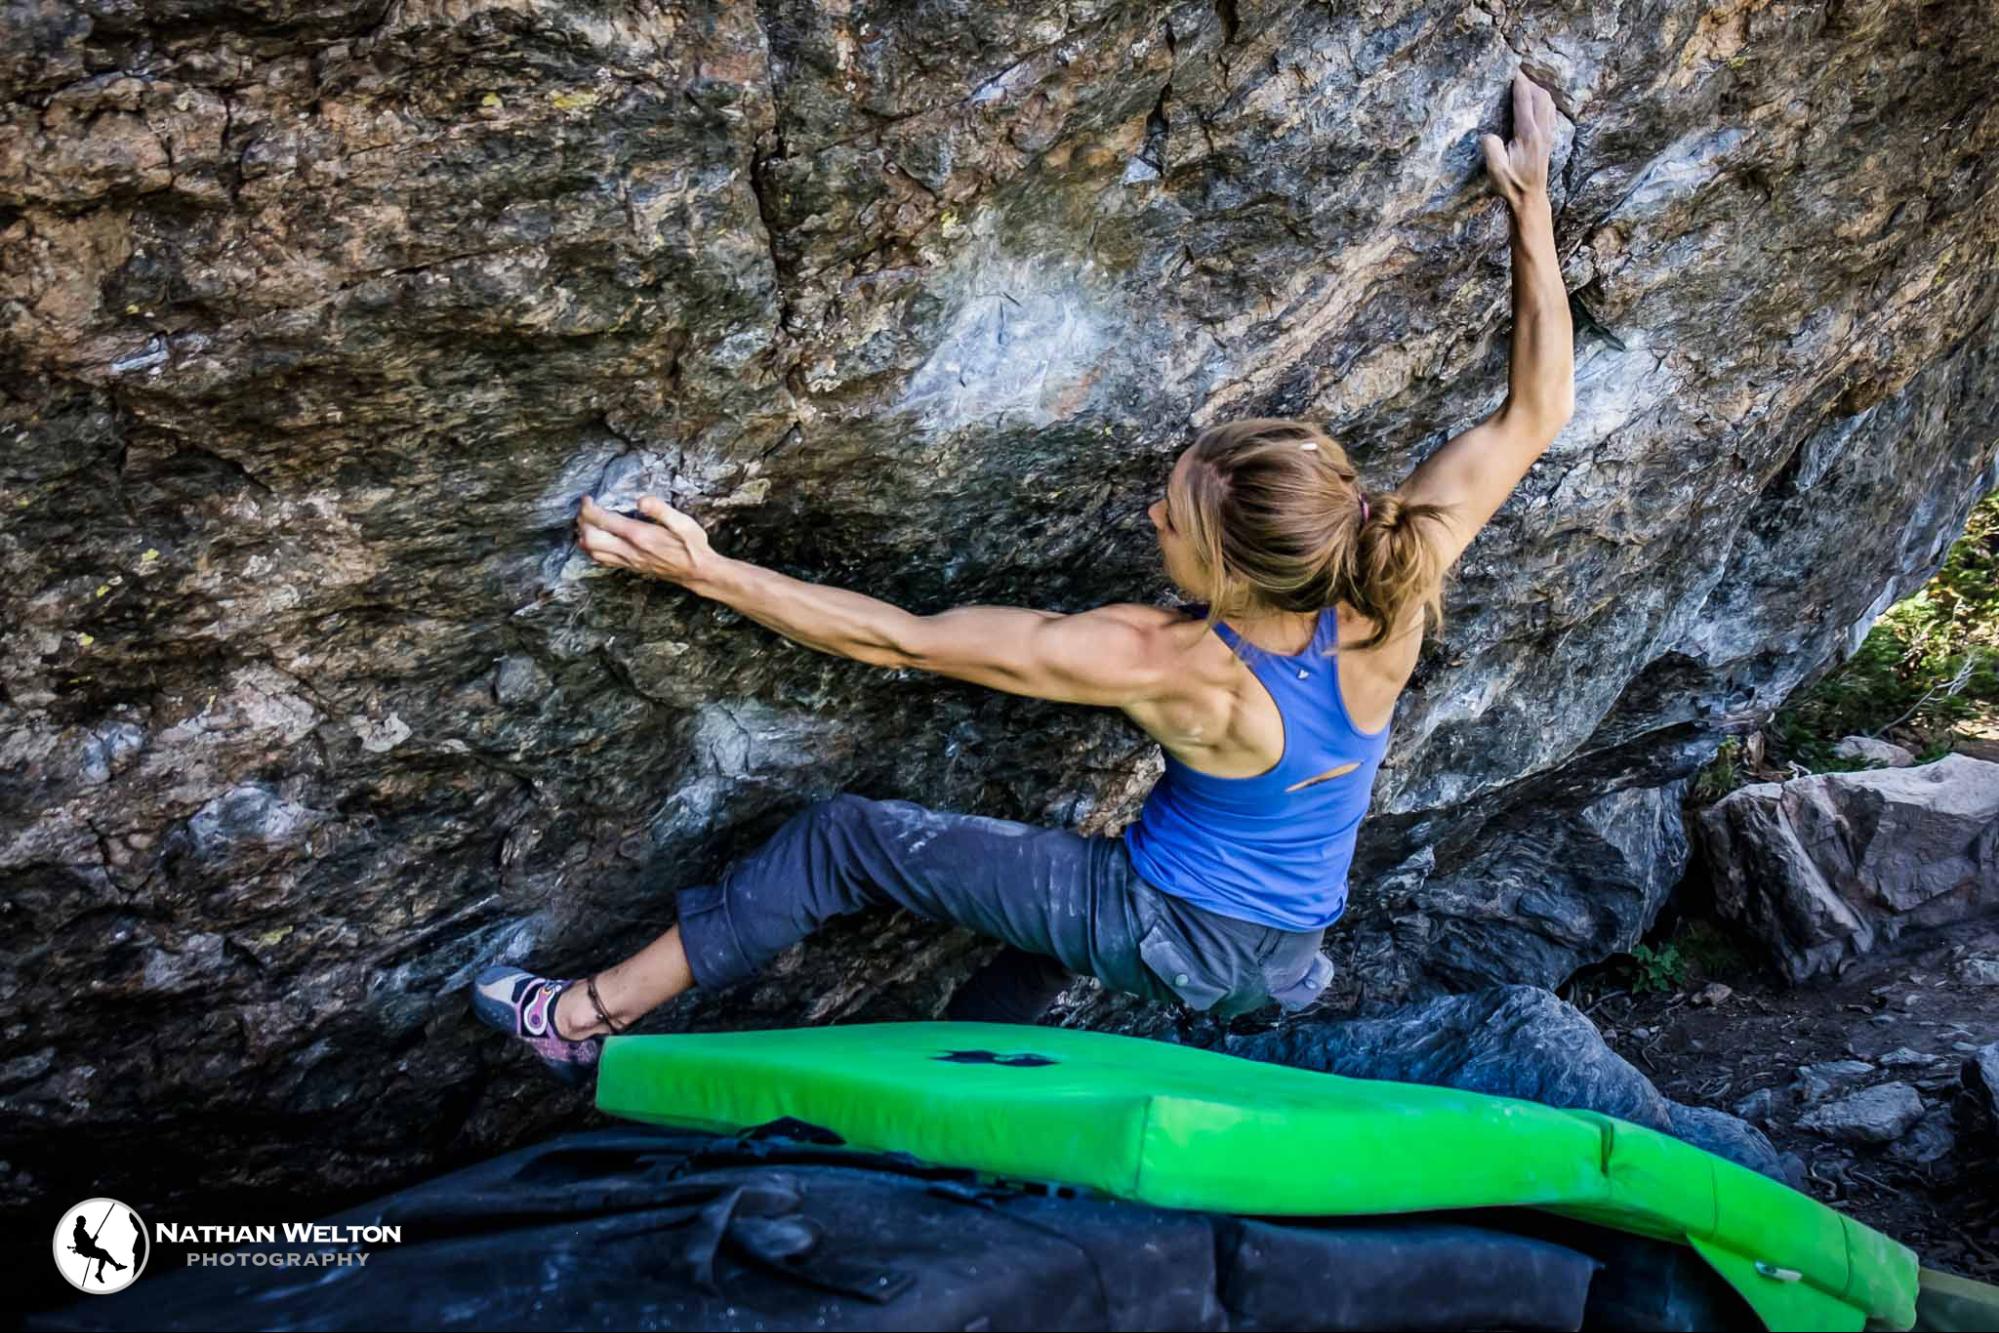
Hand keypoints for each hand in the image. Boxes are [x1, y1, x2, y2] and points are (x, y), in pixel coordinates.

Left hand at [576, 494, 715, 585]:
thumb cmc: (692, 546)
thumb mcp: (683, 523)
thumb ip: (661, 510)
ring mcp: (628, 561)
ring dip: (584, 536)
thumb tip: (641, 499)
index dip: (589, 508)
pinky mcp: (630, 567)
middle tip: (586, 509)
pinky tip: (595, 540)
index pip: (603, 521)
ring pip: (593, 552)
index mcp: (640, 535)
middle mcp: (629, 550)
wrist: (697, 572)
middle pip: (590, 538)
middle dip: (582, 521)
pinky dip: (592, 549)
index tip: (588, 498)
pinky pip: (602, 560)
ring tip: (587, 522)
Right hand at [1479, 70, 1558, 209]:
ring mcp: (1548, 134)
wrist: (1531, 198)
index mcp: (1527, 135)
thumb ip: (1492, 150)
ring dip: (1538, 90)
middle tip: (1517, 75)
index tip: (1514, 70)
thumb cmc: (1511, 185)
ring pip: (1548, 102)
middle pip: (1540, 96)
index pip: (1524, 101)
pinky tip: (1536, 101)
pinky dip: (1544, 100)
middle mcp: (1541, 131)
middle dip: (1529, 82)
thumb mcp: (1496, 171)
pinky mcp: (1549, 139)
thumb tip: (1488, 135)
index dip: (1519, 84)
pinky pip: (1551, 111)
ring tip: (1525, 84)